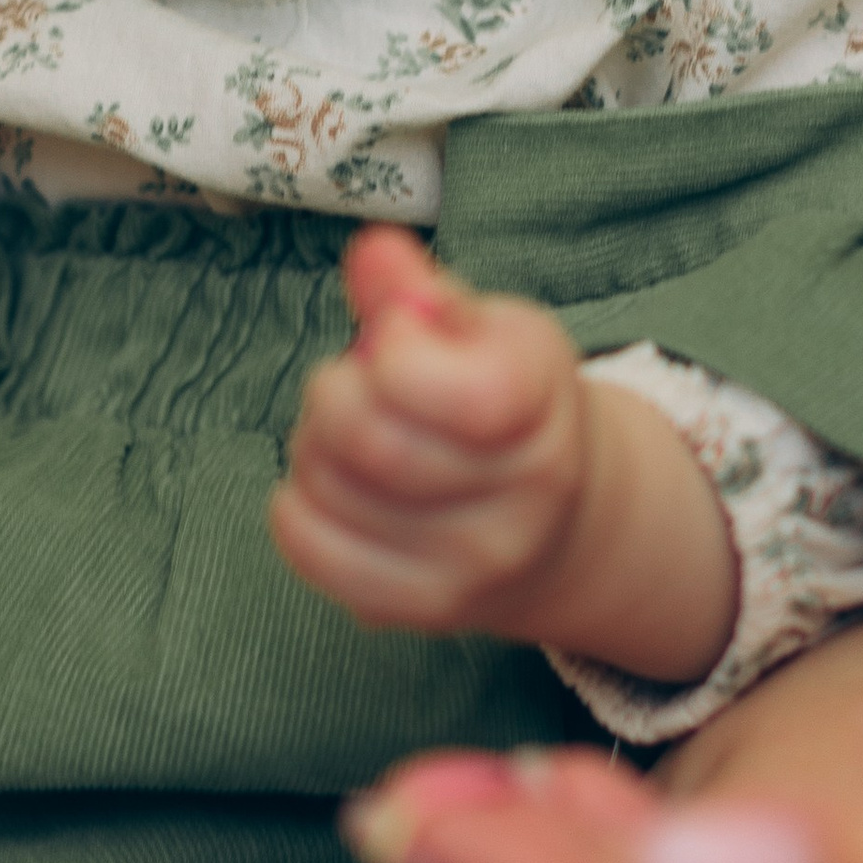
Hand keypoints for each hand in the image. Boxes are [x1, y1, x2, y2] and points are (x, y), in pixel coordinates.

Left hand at [270, 230, 736, 678]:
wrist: (564, 527)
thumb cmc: (512, 408)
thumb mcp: (487, 330)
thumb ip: (420, 291)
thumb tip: (371, 253)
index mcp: (541, 405)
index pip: (428, 379)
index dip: (391, 343)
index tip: (402, 339)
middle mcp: (522, 498)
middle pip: (365, 437)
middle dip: (337, 391)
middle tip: (359, 385)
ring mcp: (473, 565)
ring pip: (328, 488)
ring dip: (315, 445)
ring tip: (354, 437)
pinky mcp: (422, 609)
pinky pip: (311, 547)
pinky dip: (299, 505)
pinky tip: (334, 487)